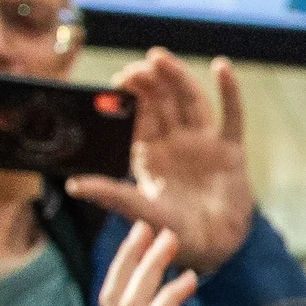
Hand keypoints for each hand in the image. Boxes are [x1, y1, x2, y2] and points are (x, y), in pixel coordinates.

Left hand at [69, 50, 255, 271]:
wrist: (213, 247)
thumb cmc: (172, 232)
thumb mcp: (138, 210)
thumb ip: (110, 193)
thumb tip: (73, 185)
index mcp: (150, 155)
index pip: (137, 117)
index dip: (130, 96)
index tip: (121, 78)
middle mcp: (176, 143)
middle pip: (163, 102)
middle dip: (150, 82)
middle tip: (140, 65)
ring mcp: (204, 144)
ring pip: (191, 101)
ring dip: (178, 77)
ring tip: (162, 58)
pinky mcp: (231, 150)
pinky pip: (231, 116)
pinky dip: (229, 91)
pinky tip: (222, 67)